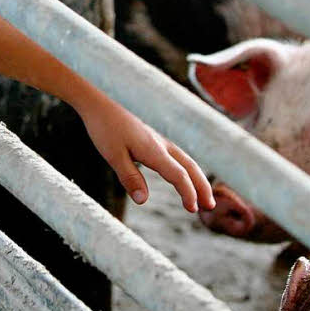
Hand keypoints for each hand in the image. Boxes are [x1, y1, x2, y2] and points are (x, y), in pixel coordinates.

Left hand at [77, 93, 214, 212]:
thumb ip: (129, 178)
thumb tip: (143, 201)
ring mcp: (158, 138)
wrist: (99, 100)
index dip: (188, 192)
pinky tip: (181, 174)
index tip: (193, 210)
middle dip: (202, 186)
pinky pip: (176, 154)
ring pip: (185, 159)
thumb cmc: (104, 127)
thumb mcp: (113, 156)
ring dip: (196, 177)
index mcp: (153, 150)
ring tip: (202, 195)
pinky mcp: (152, 136)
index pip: (178, 175)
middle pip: (190, 166)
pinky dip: (186, 168)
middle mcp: (161, 143)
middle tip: (211, 206)